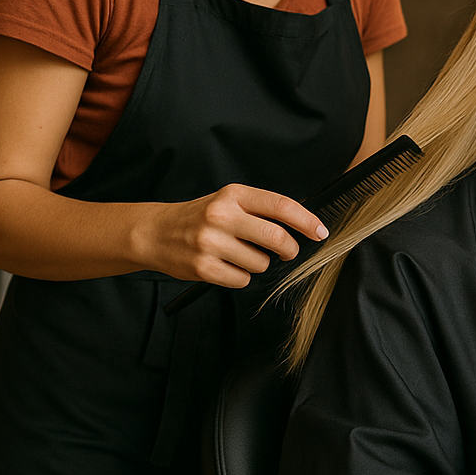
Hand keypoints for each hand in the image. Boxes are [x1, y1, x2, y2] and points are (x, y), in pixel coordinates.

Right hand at [141, 184, 327, 286]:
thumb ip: (260, 209)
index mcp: (233, 195)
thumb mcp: (228, 201)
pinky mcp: (203, 267)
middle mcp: (222, 216)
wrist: (155, 233)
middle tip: (288, 252)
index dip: (306, 220)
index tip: (320, 232)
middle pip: (276, 237)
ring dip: (258, 264)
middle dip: (289, 249)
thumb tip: (303, 224)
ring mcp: (210, 242)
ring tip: (238, 254)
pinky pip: (242, 280)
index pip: (280, 205)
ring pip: (261, 263)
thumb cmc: (200, 217)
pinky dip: (240, 276)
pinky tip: (226, 265)